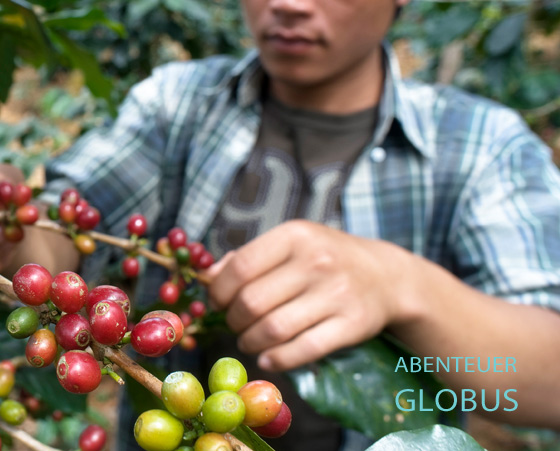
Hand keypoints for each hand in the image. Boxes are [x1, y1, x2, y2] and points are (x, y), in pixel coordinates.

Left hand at [206, 220, 409, 371]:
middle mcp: (316, 262)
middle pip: (252, 302)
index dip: (219, 291)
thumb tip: (208, 278)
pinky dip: (277, 360)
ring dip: (250, 342)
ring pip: (273, 329)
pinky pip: (303, 350)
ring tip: (248, 341)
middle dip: (234, 320)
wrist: (386, 276)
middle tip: (235, 325)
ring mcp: (336, 294)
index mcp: (294, 236)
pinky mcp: (352, 325)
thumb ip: (248, 258)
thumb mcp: (290, 244)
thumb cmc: (324, 258)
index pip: (241, 267)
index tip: (217, 302)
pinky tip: (268, 358)